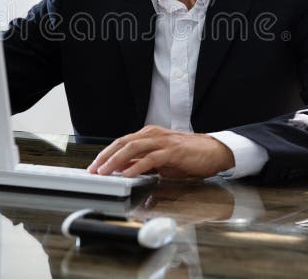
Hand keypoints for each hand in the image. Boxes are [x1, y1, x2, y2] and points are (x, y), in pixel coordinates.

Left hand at [87, 125, 234, 178]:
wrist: (214, 152)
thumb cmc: (188, 156)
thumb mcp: (160, 161)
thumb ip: (142, 163)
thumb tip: (122, 169)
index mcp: (149, 135)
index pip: (121, 142)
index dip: (106, 154)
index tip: (95, 165)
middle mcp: (153, 134)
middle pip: (123, 143)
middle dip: (106, 156)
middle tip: (94, 169)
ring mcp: (163, 141)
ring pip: (133, 148)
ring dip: (116, 161)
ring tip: (105, 172)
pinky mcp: (173, 151)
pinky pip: (151, 158)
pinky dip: (137, 166)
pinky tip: (127, 174)